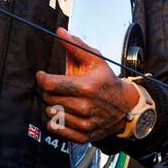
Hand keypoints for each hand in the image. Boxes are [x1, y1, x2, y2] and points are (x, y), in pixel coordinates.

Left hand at [35, 27, 139, 144]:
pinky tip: (63, 113)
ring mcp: (85, 122)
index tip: (42, 76)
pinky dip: (56, 122)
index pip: (50, 85)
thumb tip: (60, 32)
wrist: (126, 106)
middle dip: (48, 91)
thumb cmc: (108, 81)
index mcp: (86, 86)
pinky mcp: (84, 135)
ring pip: (51, 114)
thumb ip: (76, 46)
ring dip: (52, 106)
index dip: (42, 79)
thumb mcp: (95, 60)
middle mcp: (85, 106)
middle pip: (49, 99)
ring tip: (61, 100)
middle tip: (55, 88)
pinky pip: (58, 130)